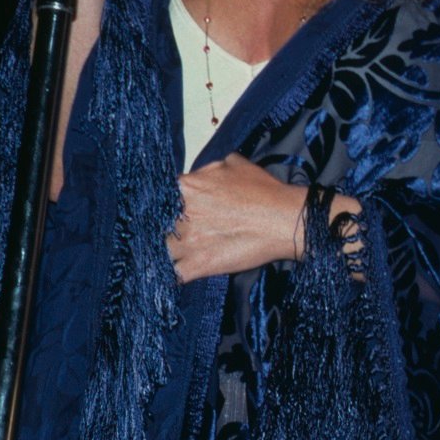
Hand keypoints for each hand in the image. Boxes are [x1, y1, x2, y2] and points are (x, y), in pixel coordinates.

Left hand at [169, 153, 312, 282]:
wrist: (286, 220)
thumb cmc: (263, 190)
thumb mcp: (234, 163)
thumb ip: (206, 169)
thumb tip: (197, 176)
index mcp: (185, 187)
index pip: (156, 196)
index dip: (158, 204)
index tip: (163, 210)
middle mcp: (180, 215)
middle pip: (152, 224)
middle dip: (158, 227)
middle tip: (170, 230)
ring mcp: (186, 243)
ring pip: (156, 250)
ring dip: (161, 251)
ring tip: (166, 253)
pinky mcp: (197, 266)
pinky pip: (170, 275)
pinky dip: (168, 276)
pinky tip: (170, 274)